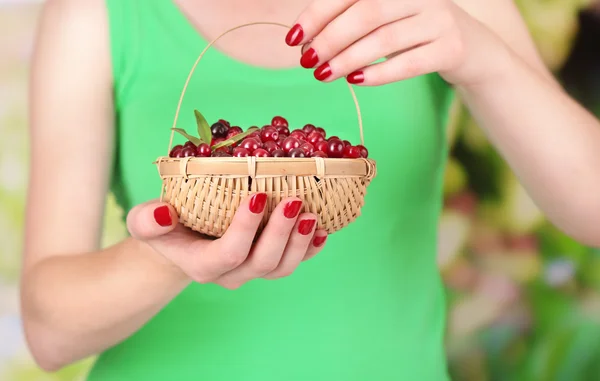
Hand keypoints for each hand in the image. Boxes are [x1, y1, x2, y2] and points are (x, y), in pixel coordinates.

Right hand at [126, 195, 326, 288]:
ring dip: (300, 242)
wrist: (181, 244)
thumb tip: (165, 214)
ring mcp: (252, 271)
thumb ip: (148, 221)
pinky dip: (310, 248)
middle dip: (281, 233)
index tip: (258, 195)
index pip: (229, 253)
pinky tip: (322, 230)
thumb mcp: (145, 222)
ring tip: (311, 214)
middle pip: (262, 262)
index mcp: (203, 265)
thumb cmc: (165, 229)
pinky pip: (293, 262)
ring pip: (281, 267)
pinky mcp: (268, 264)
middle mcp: (231, 274)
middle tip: (293, 201)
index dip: (246, 228)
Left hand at [285, 0, 508, 86]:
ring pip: (384, 38)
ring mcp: (440, 18)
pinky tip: (356, 81)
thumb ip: (353, 22)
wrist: (472, 50)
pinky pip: (409, 62)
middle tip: (307, 61)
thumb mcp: (387, 19)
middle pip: (366, 12)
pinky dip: (379, 73)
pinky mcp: (452, 47)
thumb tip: (307, 42)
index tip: (293, 37)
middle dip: (330, 38)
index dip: (318, 13)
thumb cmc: (416, 35)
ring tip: (323, 75)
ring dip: (347, 59)